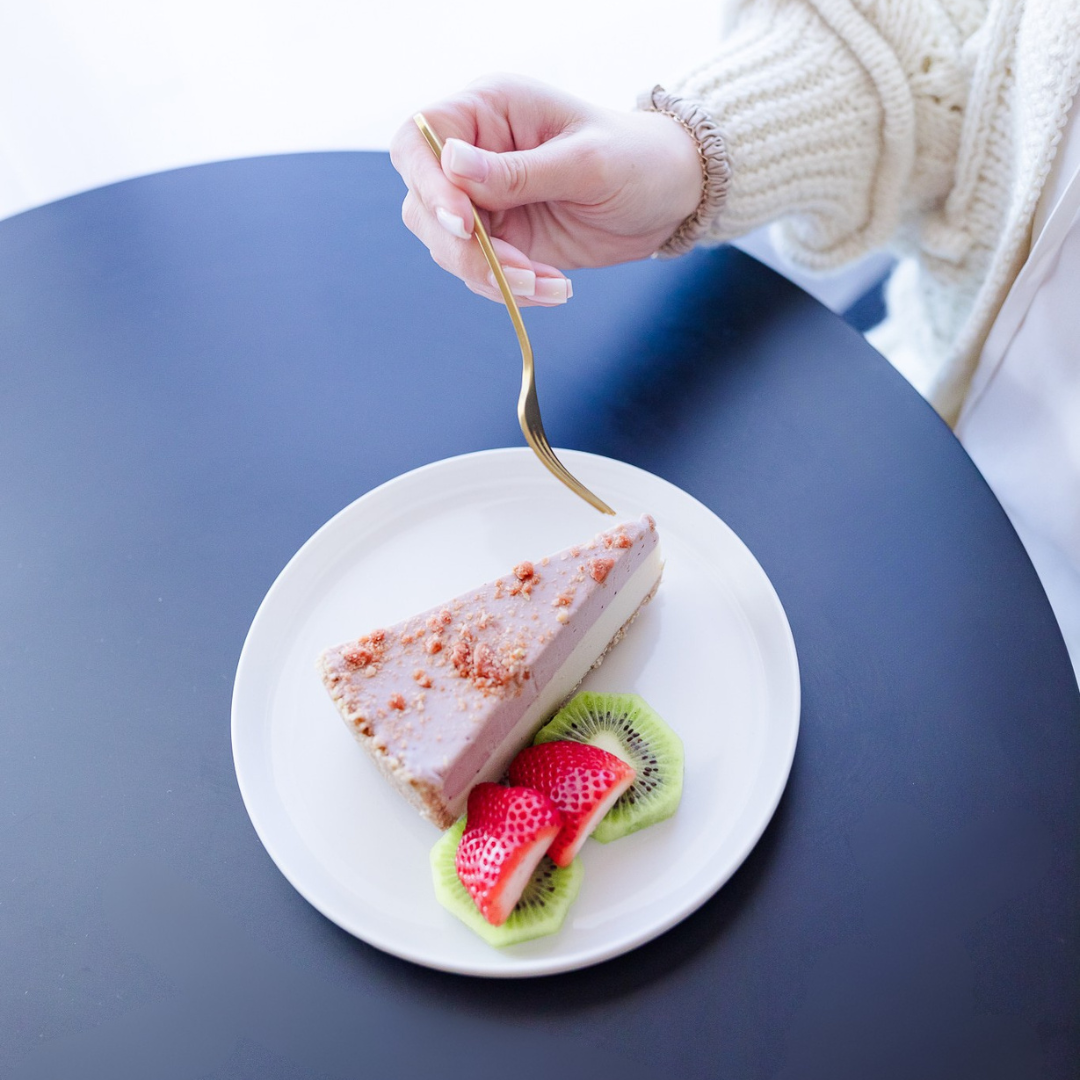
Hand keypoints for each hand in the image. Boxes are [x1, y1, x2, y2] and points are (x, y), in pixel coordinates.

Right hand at [389, 74, 701, 305]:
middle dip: (466, 248)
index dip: (429, 184)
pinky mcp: (501, 238)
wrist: (669, 197)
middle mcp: (475, 154)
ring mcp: (484, 200)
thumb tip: (451, 162)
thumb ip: (517, 171)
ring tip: (550, 284)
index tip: (466, 223)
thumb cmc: (636, 159)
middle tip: (519, 270)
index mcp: (488, 111)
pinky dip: (510, 289)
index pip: (418, 140)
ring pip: (448, 247)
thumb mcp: (584, 163)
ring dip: (492, 275)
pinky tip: (553, 288)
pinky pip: (480, 271)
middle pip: (424, 204)